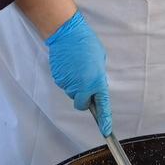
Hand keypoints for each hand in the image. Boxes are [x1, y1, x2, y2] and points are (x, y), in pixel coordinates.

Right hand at [45, 10, 110, 135]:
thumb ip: (98, 75)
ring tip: (76, 66)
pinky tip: (69, 65)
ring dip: (75, 85)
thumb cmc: (86, 43)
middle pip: (82, 103)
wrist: (66, 33)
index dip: (105, 119)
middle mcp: (82, 86)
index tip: (106, 130)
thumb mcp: (100, 59)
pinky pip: (64, 83)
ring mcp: (68, 83)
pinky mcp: (58, 79)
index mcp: (96, 81)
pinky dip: (67, 77)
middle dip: (84, 98)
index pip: (102, 105)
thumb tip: (94, 83)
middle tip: (84, 83)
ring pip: (72, 92)